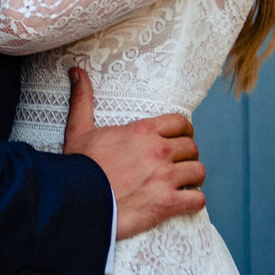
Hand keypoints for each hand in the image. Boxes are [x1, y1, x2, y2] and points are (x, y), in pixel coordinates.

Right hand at [60, 66, 204, 239]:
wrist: (77, 201)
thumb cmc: (79, 167)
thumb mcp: (79, 129)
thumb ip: (83, 99)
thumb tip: (77, 71)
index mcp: (142, 131)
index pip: (180, 123)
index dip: (184, 131)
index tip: (180, 138)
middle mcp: (159, 151)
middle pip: (192, 147)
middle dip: (187, 155)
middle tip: (179, 163)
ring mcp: (165, 177)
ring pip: (198, 171)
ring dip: (193, 177)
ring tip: (184, 182)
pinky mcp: (167, 203)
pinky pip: (196, 199)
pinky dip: (193, 200)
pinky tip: (184, 201)